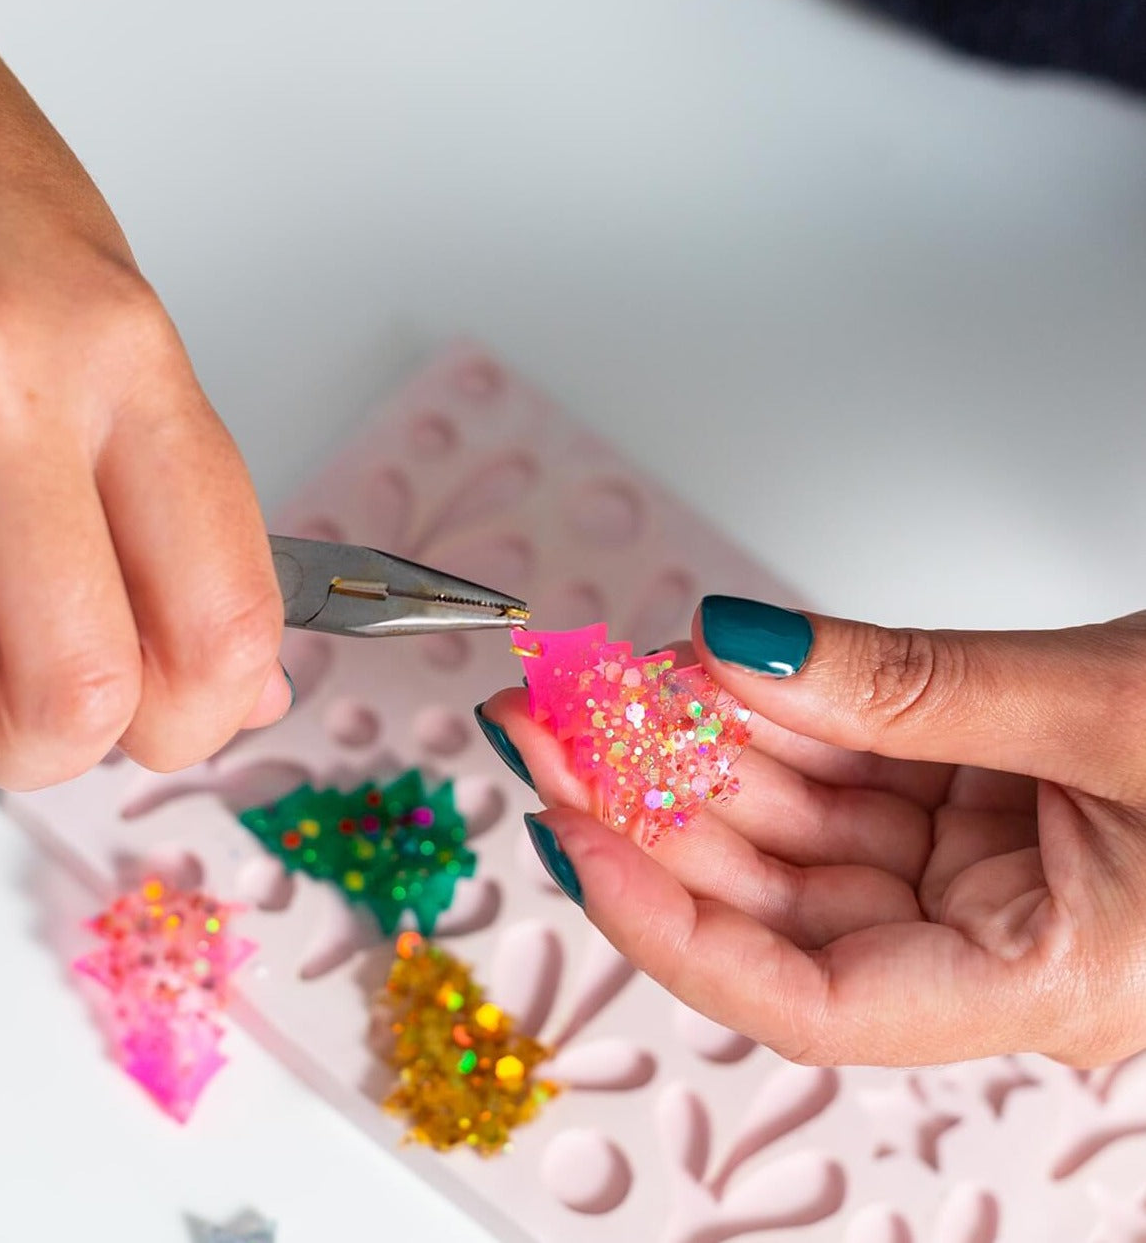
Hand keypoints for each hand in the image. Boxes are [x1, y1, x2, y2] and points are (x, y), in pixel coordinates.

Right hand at [0, 0, 289, 800]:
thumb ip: (183, 511)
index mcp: (134, 363)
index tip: (184, 722)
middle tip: (51, 733)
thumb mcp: (129, 338)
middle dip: (71, 755)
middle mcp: (12, 380)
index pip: (224, 605)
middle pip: (86, 677)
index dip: (212, 713)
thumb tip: (233, 680)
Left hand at [480, 598, 1145, 1066]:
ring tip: (605, 679)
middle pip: (773, 891)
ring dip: (697, 742)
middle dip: (648, 800)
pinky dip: (771, 706)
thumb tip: (743, 647)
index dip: (664, 919)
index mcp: (1037, 983)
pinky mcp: (974, 783)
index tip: (569, 830)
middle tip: (554, 718)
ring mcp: (976, 856)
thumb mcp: (1111, 713)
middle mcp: (989, 934)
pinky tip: (698, 668)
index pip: (802, 996)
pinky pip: (844, 754)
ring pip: (797, 813)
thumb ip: (913, 684)